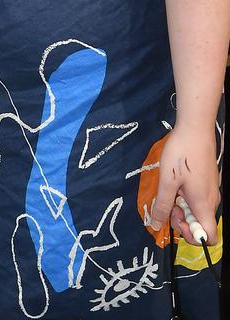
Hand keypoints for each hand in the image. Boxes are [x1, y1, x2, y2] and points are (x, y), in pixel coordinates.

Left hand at [149, 122, 219, 244]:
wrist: (195, 128)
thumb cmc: (181, 154)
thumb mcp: (167, 181)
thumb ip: (163, 206)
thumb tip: (156, 226)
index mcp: (204, 205)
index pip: (209, 237)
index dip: (192, 237)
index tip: (176, 222)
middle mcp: (211, 200)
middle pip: (201, 223)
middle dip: (182, 219)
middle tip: (168, 202)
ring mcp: (211, 189)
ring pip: (198, 209)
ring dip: (183, 206)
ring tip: (170, 188)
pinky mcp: (208, 179)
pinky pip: (199, 196)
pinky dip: (187, 195)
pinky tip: (176, 180)